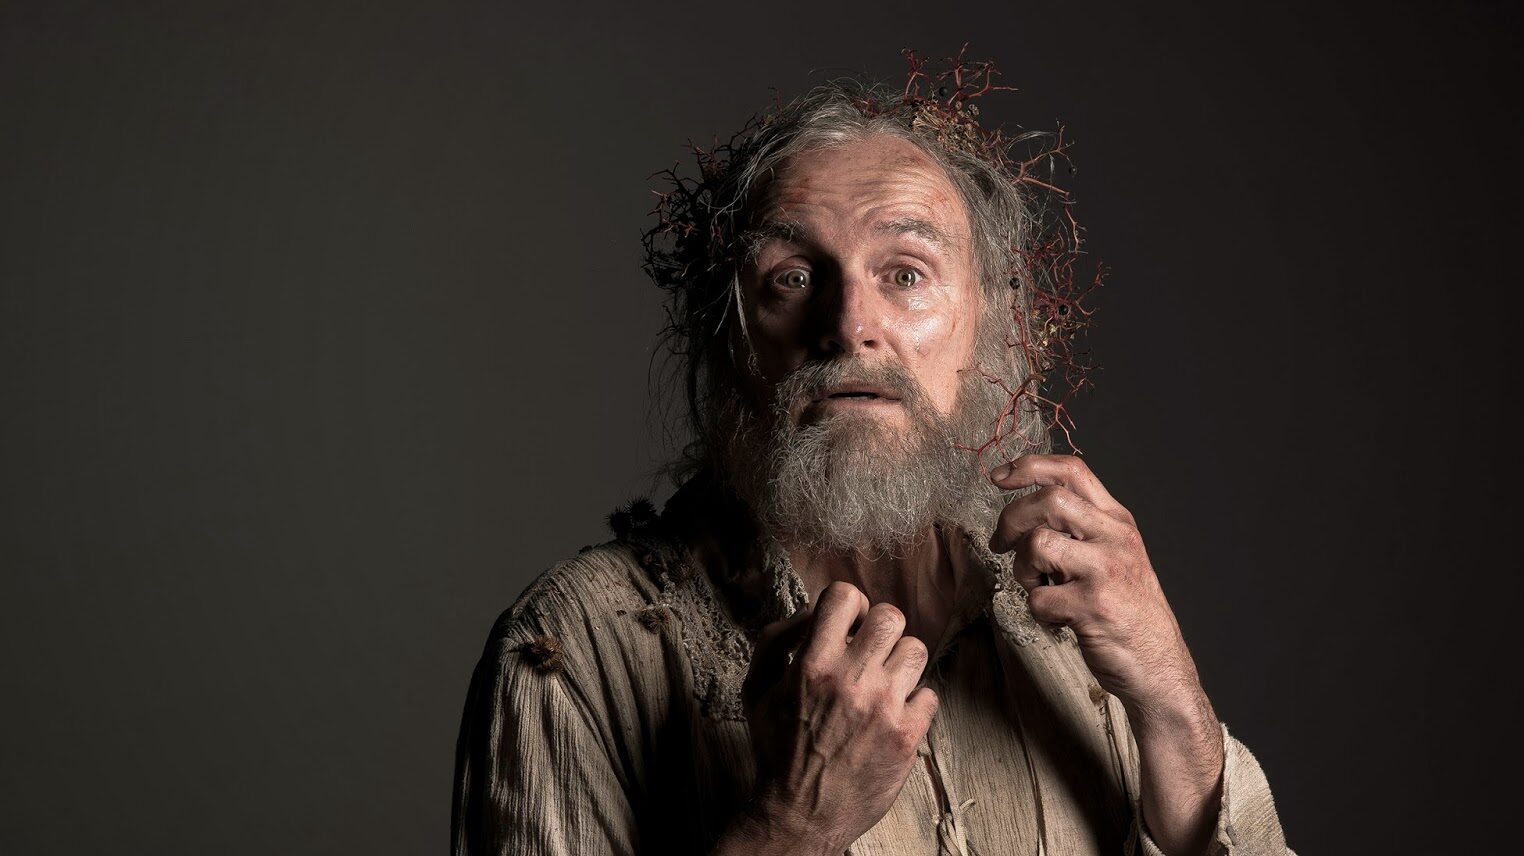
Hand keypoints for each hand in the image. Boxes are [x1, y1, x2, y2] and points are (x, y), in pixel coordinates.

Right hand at [724, 582, 937, 854]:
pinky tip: (893, 716)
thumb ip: (778, 639)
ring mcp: (884, 707)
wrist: (799, 814)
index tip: (847, 626)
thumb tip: (811, 611)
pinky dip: (914, 703)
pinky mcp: (907, 736)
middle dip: (880, 630)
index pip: (846, 595)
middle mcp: (852, 679)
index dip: (849, 606)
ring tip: (885, 683)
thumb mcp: (756, 688)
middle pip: (891, 617)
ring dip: (900, 663)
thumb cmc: (777, 749)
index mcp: (812, 663)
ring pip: (917, 650)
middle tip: (870, 652)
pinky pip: (930, 695)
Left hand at [988, 453, 1202, 717]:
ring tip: (1038, 586)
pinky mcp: (1094, 607)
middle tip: (1001, 544)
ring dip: (1022, 569)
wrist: (1159, 666)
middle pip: (1048, 499)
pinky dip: (1037, 611)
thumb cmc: (1126, 609)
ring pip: (1037, 544)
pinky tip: (1056, 619)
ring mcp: (1107, 571)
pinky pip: (1038, 597)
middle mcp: (1115, 538)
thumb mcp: (1115, 555)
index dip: (1029, 466)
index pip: (1072, 470)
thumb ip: (1081, 528)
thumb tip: (1026, 507)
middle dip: (1011, 519)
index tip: (999, 476)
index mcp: (1117, 521)